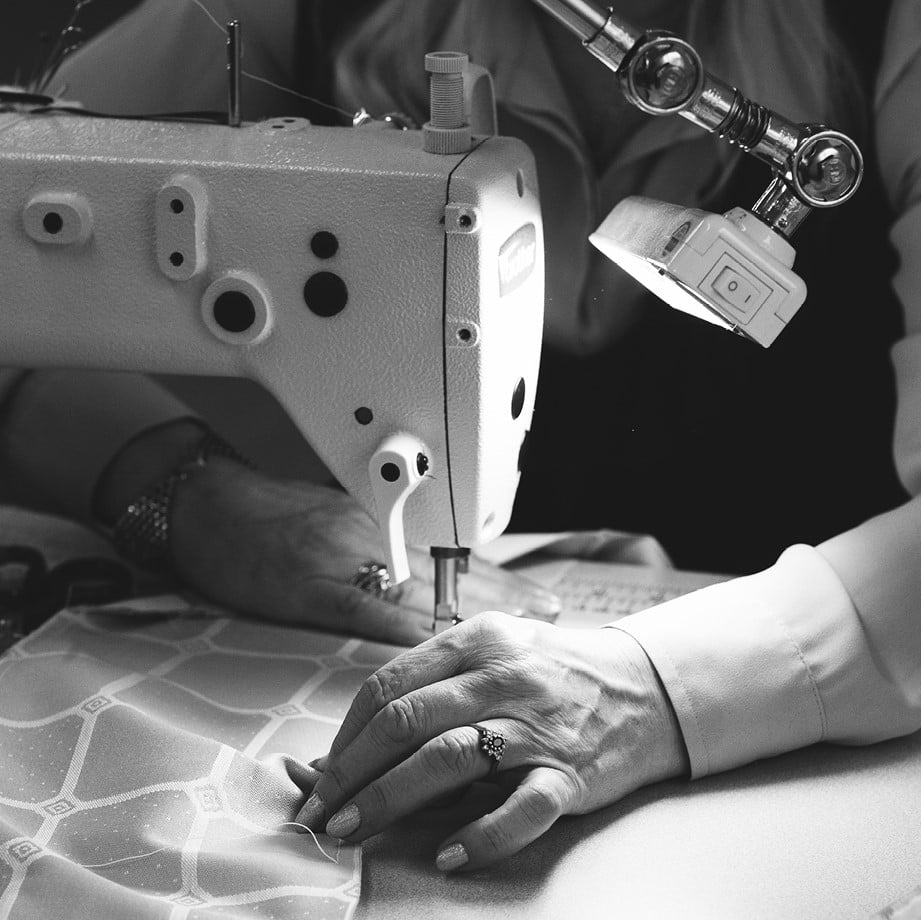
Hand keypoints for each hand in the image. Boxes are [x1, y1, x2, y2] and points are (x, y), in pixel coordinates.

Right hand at [169, 460, 559, 645]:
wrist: (212, 506)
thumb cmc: (271, 515)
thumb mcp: (336, 519)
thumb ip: (380, 546)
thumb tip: (425, 577)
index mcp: (380, 525)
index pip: (450, 554)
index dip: (497, 578)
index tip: (535, 595)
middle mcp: (373, 537)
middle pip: (448, 570)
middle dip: (502, 596)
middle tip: (548, 614)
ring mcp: (345, 559)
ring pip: (420, 586)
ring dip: (474, 610)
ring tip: (519, 628)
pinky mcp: (313, 584)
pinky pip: (367, 606)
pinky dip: (407, 624)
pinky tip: (441, 640)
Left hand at [295, 612, 688, 869]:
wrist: (643, 687)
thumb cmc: (552, 673)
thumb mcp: (493, 654)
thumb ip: (431, 688)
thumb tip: (348, 747)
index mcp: (477, 640)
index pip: (391, 685)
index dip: (346, 735)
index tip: (320, 774)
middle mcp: (503, 676)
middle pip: (407, 722)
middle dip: (352, 772)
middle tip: (321, 811)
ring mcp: (537, 724)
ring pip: (448, 758)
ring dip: (389, 799)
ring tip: (352, 830)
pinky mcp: (570, 772)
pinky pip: (521, 808)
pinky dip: (482, 835)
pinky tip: (448, 855)